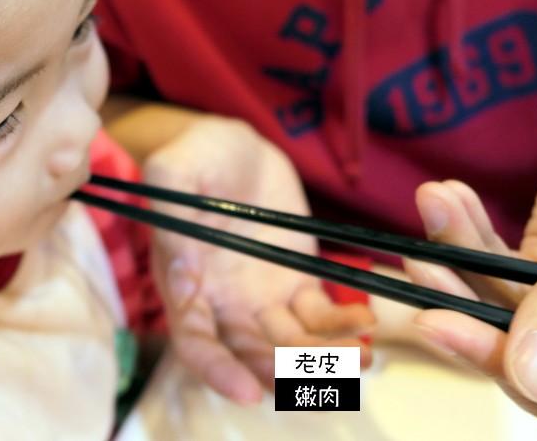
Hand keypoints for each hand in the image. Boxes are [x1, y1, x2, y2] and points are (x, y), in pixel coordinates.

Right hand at [141, 115, 373, 403]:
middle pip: (252, 355)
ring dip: (324, 358)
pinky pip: (320, 315)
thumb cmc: (196, 155)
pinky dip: (342, 324)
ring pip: (291, 344)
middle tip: (326, 375)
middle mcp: (222, 303)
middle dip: (288, 373)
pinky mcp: (296, 281)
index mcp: (185, 286)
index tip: (249, 391)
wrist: (235, 145)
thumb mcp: (173, 170)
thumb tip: (182, 271)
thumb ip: (171, 215)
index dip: (218, 372)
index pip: (196, 343)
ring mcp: (262, 297)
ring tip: (360, 356)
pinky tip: (365, 320)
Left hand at [406, 86, 536, 416]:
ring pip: (501, 302)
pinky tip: (447, 197)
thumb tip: (534, 379)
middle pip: (527, 351)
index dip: (504, 363)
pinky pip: (496, 261)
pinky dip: (467, 232)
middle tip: (421, 264)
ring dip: (458, 255)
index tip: (438, 324)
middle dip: (466, 303)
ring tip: (433, 201)